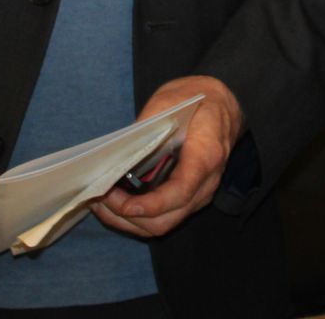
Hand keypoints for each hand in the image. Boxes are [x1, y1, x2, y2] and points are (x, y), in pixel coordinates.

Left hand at [94, 76, 243, 237]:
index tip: (124, 204)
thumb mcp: (170, 100)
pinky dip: (135, 217)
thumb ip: (146, 125)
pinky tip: (115, 203)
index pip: (180, 192)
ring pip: (162, 224)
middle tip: (99, 195)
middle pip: (167, 218)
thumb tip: (117, 152)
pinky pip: (163, 218)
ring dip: (127, 221)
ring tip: (100, 202)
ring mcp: (200, 195)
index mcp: (206, 155)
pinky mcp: (189, 199)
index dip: (151, 205)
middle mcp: (206, 183)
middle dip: (128, 215)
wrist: (224, 106)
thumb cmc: (197, 100)